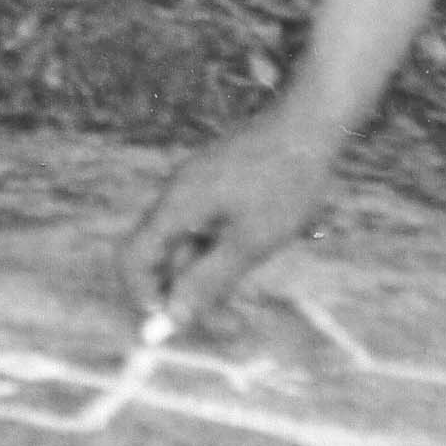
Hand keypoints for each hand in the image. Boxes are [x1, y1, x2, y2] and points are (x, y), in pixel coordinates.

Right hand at [116, 102, 353, 338]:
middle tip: (232, 322)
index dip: (146, 296)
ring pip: (188, 245)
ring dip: (210, 274)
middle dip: (188, 294)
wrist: (312, 121)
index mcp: (177, 206)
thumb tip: (173, 318)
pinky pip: (206, 227)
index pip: (133, 259)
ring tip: (253, 286)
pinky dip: (222, 251)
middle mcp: (178, 196)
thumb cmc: (285, 179)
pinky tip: (257, 252)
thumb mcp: (251, 241)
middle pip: (161, 257)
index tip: (177, 324)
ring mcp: (197, 188)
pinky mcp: (217, 184)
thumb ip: (209, 281)